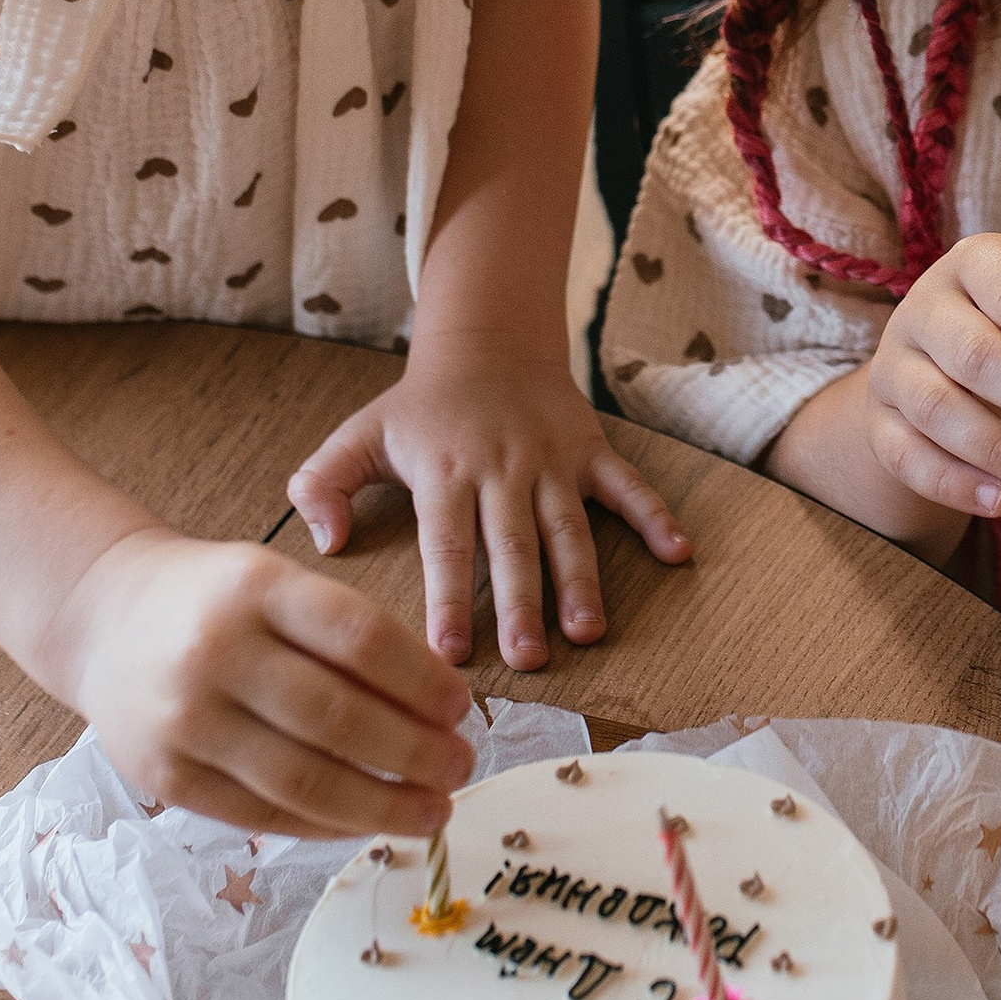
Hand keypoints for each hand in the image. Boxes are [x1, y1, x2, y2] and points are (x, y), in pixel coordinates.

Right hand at [50, 528, 474, 839]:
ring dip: (383, 804)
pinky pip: (263, 814)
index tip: (463, 709)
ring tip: (432, 810)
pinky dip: (326, 825)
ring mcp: (185, 720)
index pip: (360, 638)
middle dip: (416, 752)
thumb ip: (348, 634)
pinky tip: (368, 822)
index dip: (423, 680)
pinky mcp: (166, 776)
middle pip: (338, 718)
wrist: (105, 618)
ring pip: (304, 781)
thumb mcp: (278, 582)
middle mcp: (215, 652)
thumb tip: (438, 707)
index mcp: (256, 588)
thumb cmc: (217, 600)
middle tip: (462, 766)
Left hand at [289, 349, 691, 670]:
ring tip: (588, 632)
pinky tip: (678, 553)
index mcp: (444, 472)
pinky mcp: (590, 450)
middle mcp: (502, 468)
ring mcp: (551, 460)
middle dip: (522, 603)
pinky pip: (628, 485)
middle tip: (528, 659)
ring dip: (581, 580)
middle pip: (513, 545)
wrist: (487, 340)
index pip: (445, 544)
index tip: (448, 652)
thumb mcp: (358, 435)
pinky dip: (655, 517)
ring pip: (569, 528)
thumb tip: (325, 544)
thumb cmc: (419, 407)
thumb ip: (322, 486)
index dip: (448, 598)